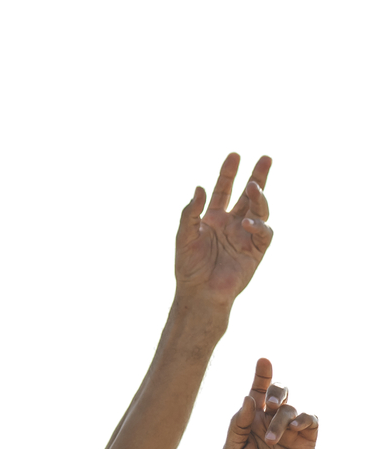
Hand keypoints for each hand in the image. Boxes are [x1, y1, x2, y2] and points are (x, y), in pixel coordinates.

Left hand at [174, 153, 272, 307]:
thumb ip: (190, 213)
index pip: (223, 191)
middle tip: (265, 158)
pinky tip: (248, 223)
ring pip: (260, 209)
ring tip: (253, 187)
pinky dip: (258, 226)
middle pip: (249, 195)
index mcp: (213, 218)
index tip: (234, 156)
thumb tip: (200, 188)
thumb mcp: (184, 236)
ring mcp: (245, 235)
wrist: (199, 293)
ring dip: (259, 197)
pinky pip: (264, 233)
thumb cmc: (189, 266)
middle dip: (257, 177)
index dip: (228, 174)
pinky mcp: (256, 250)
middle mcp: (232, 223)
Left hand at [223, 358, 317, 448]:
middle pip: (279, 393)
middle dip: (277, 390)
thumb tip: (250, 397)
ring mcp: (290, 430)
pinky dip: (303, 418)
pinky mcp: (307, 440)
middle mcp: (271, 421)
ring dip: (281, 419)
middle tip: (271, 401)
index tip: (263, 360)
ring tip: (271, 441)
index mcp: (251, 421)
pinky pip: (311, 420)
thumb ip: (238, 423)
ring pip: (291, 408)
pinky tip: (293, 427)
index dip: (261, 376)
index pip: (258, 392)